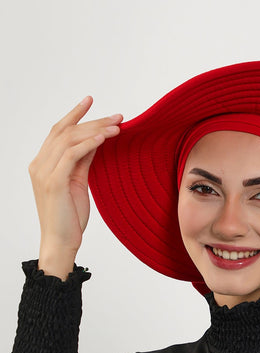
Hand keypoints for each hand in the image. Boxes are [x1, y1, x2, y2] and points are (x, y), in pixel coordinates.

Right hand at [29, 97, 122, 278]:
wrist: (60, 243)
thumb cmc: (69, 218)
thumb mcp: (77, 184)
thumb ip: (82, 162)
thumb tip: (95, 141)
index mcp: (42, 164)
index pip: (58, 132)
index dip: (74, 115)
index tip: (90, 100)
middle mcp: (39, 165)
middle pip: (65, 132)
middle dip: (91, 120)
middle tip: (117, 115)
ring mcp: (44, 173)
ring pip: (69, 139)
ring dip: (95, 130)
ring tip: (117, 126)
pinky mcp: (54, 182)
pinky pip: (72, 155)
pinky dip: (89, 143)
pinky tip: (104, 138)